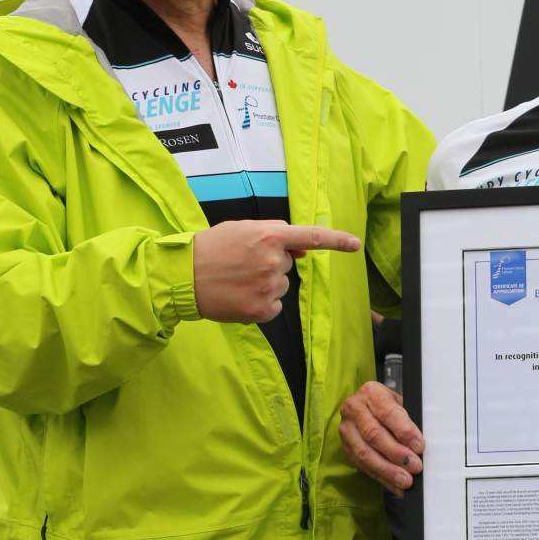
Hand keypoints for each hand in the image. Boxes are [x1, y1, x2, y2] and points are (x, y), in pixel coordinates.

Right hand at [193, 221, 359, 322]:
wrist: (182, 276)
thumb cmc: (210, 248)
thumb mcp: (242, 229)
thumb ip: (274, 234)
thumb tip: (302, 251)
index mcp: (270, 235)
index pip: (311, 237)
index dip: (337, 240)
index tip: (355, 244)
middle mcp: (274, 261)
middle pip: (288, 265)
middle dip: (271, 264)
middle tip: (241, 263)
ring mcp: (269, 287)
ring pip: (281, 286)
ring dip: (265, 284)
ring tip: (236, 279)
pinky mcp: (262, 310)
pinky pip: (274, 306)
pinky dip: (261, 303)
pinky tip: (239, 296)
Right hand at [339, 380, 424, 492]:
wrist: (368, 407)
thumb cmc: (388, 406)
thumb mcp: (400, 403)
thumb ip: (409, 420)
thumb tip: (421, 444)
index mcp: (371, 393)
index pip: (388, 413)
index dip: (404, 431)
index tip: (419, 446)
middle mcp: (354, 409)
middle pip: (374, 435)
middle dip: (396, 454)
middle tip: (415, 466)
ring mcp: (347, 430)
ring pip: (365, 454)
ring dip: (387, 470)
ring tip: (405, 480)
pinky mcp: (346, 449)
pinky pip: (363, 466)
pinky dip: (381, 478)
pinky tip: (395, 485)